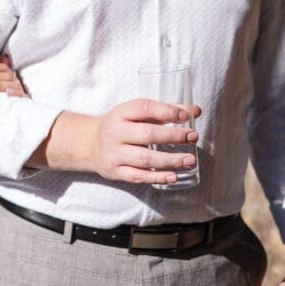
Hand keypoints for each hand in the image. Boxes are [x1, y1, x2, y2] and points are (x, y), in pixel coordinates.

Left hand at [0, 54, 28, 97]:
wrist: (19, 108)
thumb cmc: (4, 92)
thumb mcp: (0, 81)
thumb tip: (4, 56)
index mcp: (9, 75)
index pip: (2, 67)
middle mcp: (15, 81)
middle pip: (5, 75)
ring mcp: (19, 90)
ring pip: (11, 84)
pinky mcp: (23, 99)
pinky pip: (20, 95)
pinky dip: (14, 93)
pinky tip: (7, 93)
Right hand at [33, 99, 200, 181]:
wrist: (90, 144)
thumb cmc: (121, 126)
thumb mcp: (135, 114)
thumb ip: (164, 111)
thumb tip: (195, 111)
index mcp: (120, 113)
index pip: (144, 108)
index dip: (166, 111)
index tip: (186, 115)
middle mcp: (115, 132)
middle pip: (147, 134)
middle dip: (173, 136)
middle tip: (193, 137)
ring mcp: (114, 153)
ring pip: (145, 158)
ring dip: (170, 160)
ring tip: (190, 159)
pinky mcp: (115, 171)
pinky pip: (138, 176)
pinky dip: (157, 177)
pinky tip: (173, 176)